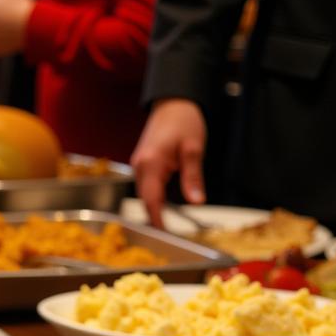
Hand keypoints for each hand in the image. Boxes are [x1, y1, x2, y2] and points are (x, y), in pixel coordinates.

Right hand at [130, 98, 207, 228]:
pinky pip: (146, 185)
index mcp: (150, 164)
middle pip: (145, 199)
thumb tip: (196, 202)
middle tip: (171, 231)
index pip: (151, 200)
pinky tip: (165, 202)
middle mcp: (139, 166)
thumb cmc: (184, 120)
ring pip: (145, 194)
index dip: (157, 219)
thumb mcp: (194, 149)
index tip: (165, 234)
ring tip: (168, 221)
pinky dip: (155, 196)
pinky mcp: (142, 163)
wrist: (172, 101)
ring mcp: (138, 165)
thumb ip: (193, 177)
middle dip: (156, 216)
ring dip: (155, 206)